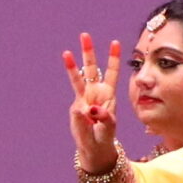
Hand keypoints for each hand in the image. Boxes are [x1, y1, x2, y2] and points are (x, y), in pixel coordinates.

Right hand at [63, 32, 122, 166]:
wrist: (95, 148)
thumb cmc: (105, 136)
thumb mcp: (109, 129)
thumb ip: (103, 118)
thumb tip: (88, 109)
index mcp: (109, 95)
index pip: (112, 73)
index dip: (113, 58)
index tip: (115, 42)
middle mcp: (95, 94)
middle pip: (92, 69)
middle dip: (88, 52)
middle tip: (84, 35)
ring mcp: (84, 100)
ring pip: (78, 79)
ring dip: (72, 66)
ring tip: (66, 52)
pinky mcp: (75, 108)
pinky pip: (76, 103)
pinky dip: (80, 112)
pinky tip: (86, 117)